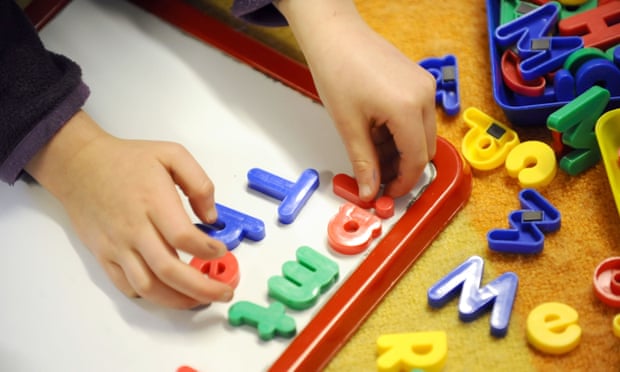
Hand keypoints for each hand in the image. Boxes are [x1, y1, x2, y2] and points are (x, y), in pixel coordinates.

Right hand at [26, 111, 231, 308]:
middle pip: (169, 270)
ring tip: (200, 299)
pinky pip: (127, 286)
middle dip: (202, 288)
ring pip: (148, 286)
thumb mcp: (172, 154)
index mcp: (154, 201)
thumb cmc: (127, 160)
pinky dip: (150, 296)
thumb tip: (212, 217)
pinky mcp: (105, 256)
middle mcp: (134, 228)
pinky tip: (169, 293)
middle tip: (224, 292)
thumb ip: (199, 183)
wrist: (80, 166)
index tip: (221, 251)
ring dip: (178, 300)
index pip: (183, 237)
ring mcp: (117, 246)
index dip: (207, 250)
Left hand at [276, 0, 436, 200]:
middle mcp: (423, 95)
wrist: (335, 35)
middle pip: (424, 149)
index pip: (416, 160)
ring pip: (421, 134)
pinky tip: (376, 131)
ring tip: (370, 150)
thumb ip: (363, 162)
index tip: (387, 193)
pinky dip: (400, 131)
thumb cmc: (337, 69)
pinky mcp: (418, 80)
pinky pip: (417, 116)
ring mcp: (424, 85)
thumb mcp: (348, 125)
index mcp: (407, 108)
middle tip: (376, 176)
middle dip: (402, 168)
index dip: (402, 183)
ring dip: (400, 150)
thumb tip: (370, 190)